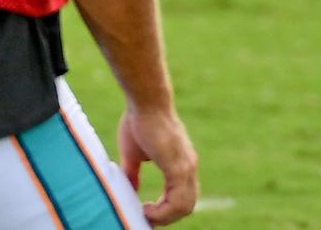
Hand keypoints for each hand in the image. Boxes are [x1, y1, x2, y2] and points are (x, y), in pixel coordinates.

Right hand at [118, 105, 197, 225]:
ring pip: (185, 207)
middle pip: (187, 206)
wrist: (146, 102)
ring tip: (145, 214)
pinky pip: (177, 201)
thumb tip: (130, 189)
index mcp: (182, 163)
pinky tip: (145, 209)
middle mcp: (189, 167)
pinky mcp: (178, 167)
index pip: (183, 196)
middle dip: (167, 217)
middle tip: (146, 218)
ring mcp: (186, 167)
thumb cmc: (140, 121)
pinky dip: (163, 212)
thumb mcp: (135, 154)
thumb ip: (134, 173)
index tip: (148, 213)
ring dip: (165, 218)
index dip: (167, 209)